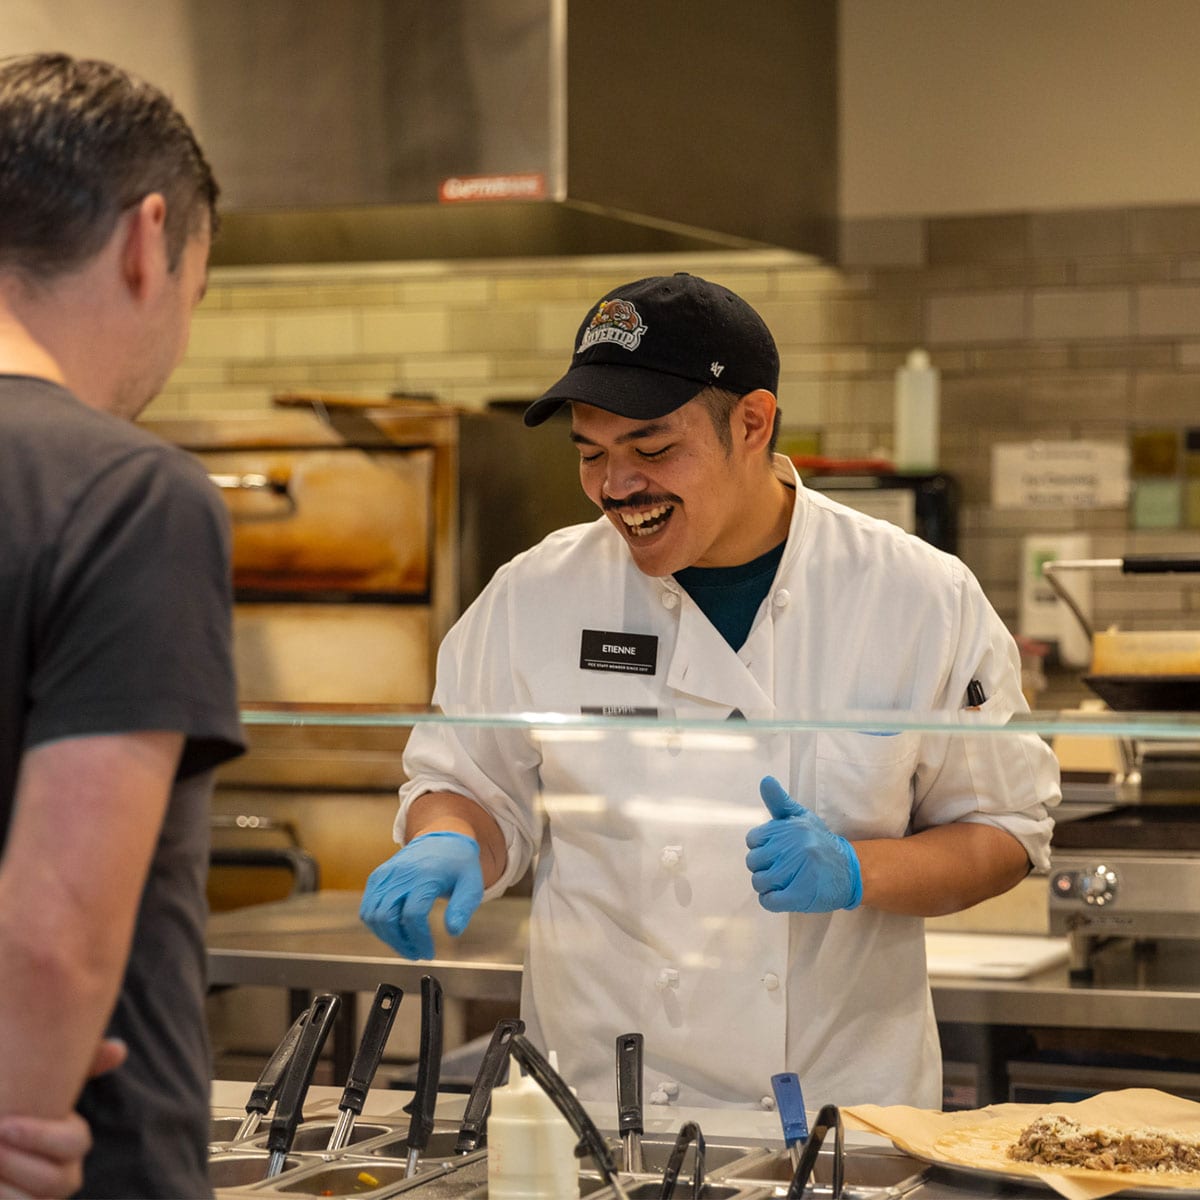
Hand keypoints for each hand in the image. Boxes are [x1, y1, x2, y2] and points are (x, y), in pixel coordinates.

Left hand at [0, 1038, 126, 1199]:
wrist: (2, 1139)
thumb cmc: (21, 1110)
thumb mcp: (47, 1088)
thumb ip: (83, 1066)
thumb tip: (118, 1049)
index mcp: (73, 1144)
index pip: (75, 1143)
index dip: (41, 1137)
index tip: (6, 1125)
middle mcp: (64, 1176)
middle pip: (56, 1180)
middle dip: (20, 1164)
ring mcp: (43, 1199)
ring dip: (7, 1187)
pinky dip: (2, 1198)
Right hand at [359, 831, 483, 958]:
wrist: (441, 837)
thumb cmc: (458, 864)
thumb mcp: (472, 883)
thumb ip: (463, 907)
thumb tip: (453, 931)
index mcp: (425, 875)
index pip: (414, 914)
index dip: (419, 939)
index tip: (429, 953)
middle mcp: (401, 874)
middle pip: (387, 918)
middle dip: (401, 943)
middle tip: (417, 953)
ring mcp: (386, 874)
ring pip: (373, 916)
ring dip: (388, 938)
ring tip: (407, 945)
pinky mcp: (377, 877)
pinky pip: (368, 909)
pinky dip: (378, 926)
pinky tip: (396, 931)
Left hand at [745, 776, 862, 912]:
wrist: (850, 871)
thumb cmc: (819, 842)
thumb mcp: (802, 817)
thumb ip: (779, 802)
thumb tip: (765, 780)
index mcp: (791, 828)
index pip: (753, 839)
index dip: (762, 847)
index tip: (777, 850)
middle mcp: (795, 847)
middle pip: (753, 862)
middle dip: (764, 867)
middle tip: (782, 868)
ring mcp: (798, 872)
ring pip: (759, 882)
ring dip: (768, 885)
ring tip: (784, 881)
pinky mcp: (801, 895)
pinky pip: (769, 901)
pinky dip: (771, 900)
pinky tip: (783, 895)